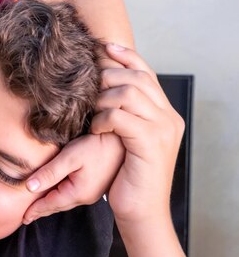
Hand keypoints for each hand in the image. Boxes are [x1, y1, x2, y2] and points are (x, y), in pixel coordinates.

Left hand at [22, 132, 124, 223]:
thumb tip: (28, 188)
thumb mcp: (70, 157)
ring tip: (38, 208)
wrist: (123, 141)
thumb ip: (49, 173)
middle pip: (57, 206)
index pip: (50, 205)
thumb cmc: (97, 145)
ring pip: (65, 201)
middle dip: (41, 211)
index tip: (22, 218)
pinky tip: (55, 194)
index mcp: (77, 192)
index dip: (35, 210)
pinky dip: (60, 197)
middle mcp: (85, 197)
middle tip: (26, 218)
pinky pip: (72, 195)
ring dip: (50, 205)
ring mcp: (92, 192)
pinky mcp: (95, 185)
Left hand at [91, 44, 184, 224]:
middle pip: (136, 77)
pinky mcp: (150, 142)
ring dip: (102, 99)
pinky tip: (95, 130)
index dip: (125, 56)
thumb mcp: (128, 138)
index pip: (147, 73)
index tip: (103, 47)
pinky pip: (120, 116)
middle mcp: (169, 117)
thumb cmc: (127, 174)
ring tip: (91, 113)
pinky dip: (102, 119)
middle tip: (88, 88)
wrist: (142, 210)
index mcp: (165, 113)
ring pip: (128, 92)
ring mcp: (163, 128)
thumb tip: (104, 88)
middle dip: (107, 77)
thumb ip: (125, 113)